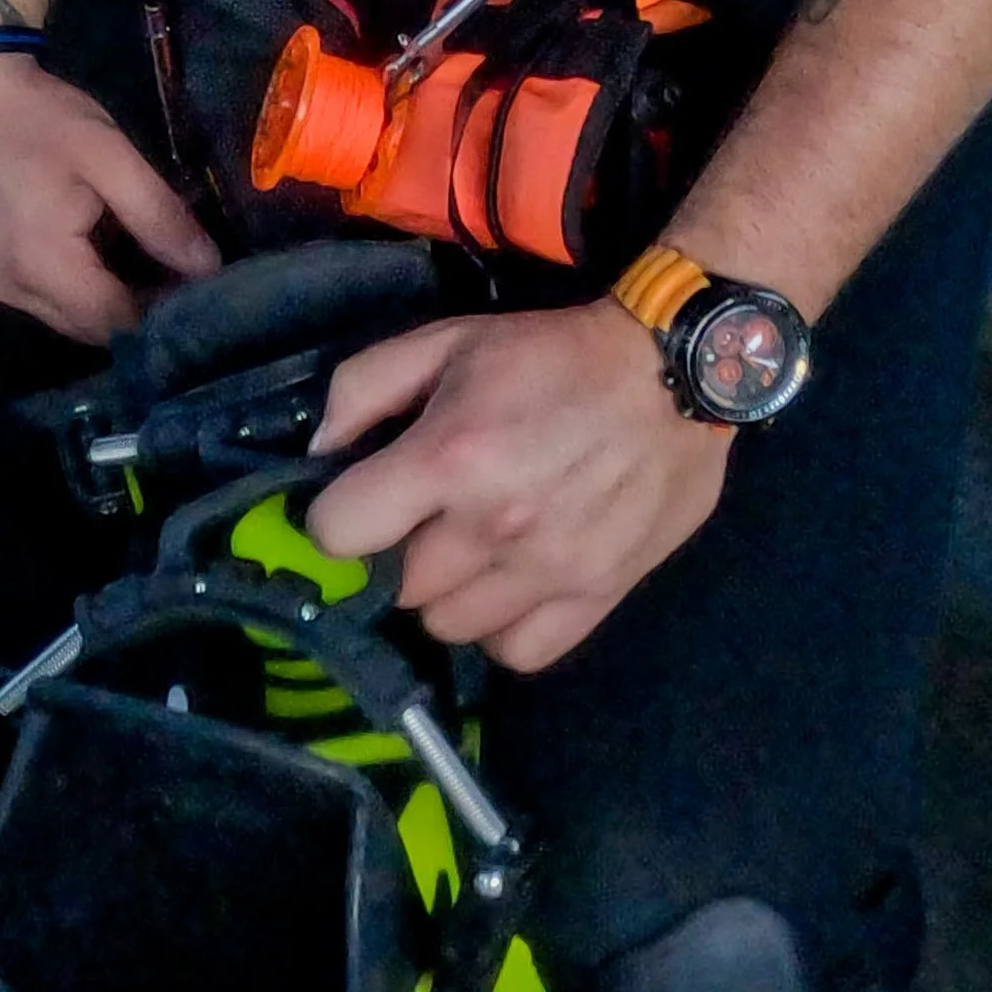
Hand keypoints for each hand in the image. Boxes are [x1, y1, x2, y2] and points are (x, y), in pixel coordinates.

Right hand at [0, 48, 217, 345]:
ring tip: (151, 261)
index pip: (117, 323)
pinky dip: (81, 289)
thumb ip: (159, 217)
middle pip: (92, 328)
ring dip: (111, 301)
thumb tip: (207, 267)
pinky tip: (106, 253)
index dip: (165, 311)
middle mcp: (13, 291)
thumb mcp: (111, 157)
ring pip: (69, 318)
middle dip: (140, 309)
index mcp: (43, 265)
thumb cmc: (40, 119)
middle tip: (182, 271)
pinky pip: (46, 299)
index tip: (203, 285)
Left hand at [306, 300, 731, 670]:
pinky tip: (514, 584)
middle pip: (399, 585)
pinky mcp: (594, 598)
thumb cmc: (553, 355)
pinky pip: (516, 652)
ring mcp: (545, 572)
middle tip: (434, 514)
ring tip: (478, 547)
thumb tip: (318, 451)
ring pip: (449, 626)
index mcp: (449, 457)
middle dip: (405, 549)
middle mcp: (492, 527)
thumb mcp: (450, 340)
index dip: (337, 515)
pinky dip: (505, 627)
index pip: (340, 532)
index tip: (362, 500)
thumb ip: (365, 386)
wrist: (673, 371)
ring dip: (452, 591)